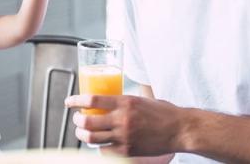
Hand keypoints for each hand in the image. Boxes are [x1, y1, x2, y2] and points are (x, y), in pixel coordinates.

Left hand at [65, 94, 183, 156]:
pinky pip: (104, 150)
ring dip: (82, 134)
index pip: (92, 99)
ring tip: (81, 131)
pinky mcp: (128, 151)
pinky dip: (98, 147)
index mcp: (124, 102)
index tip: (69, 102)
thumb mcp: (141, 99)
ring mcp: (124, 136)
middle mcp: (122, 119)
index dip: (76, 101)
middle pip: (87, 121)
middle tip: (76, 118)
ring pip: (91, 138)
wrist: (180, 129)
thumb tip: (109, 100)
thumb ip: (124, 101)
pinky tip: (99, 143)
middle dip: (76, 120)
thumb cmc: (163, 112)